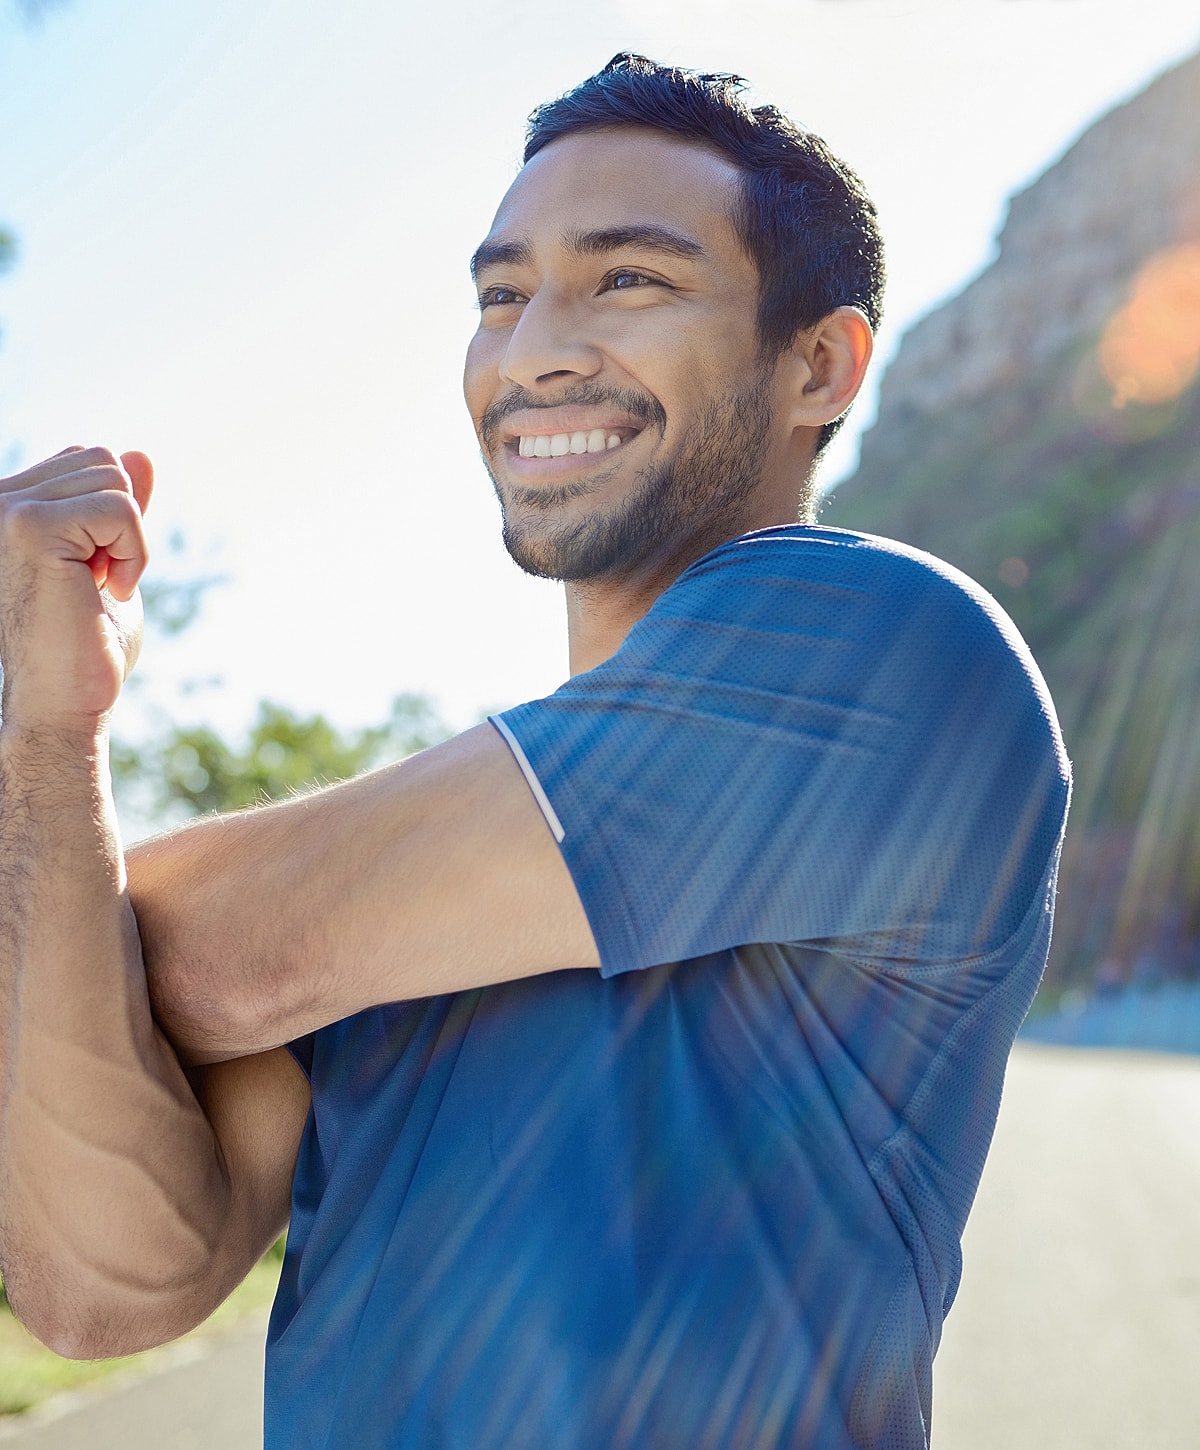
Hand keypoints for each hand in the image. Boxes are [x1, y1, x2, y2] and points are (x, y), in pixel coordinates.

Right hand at [0, 446, 153, 730]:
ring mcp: (7, 510)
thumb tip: (141, 455)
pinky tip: (110, 591)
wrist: (65, 702)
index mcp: (10, 505)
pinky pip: (120, 508)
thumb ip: (119, 509)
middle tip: (99, 582)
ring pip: (114, 479)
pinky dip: (134, 553)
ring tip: (100, 587)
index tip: (96, 572)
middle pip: (103, 460)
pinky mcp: (29, 526)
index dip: (114, 516)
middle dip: (124, 524)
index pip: (86, 460)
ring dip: (130, 540)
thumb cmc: (87, 646)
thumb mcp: (112, 562)